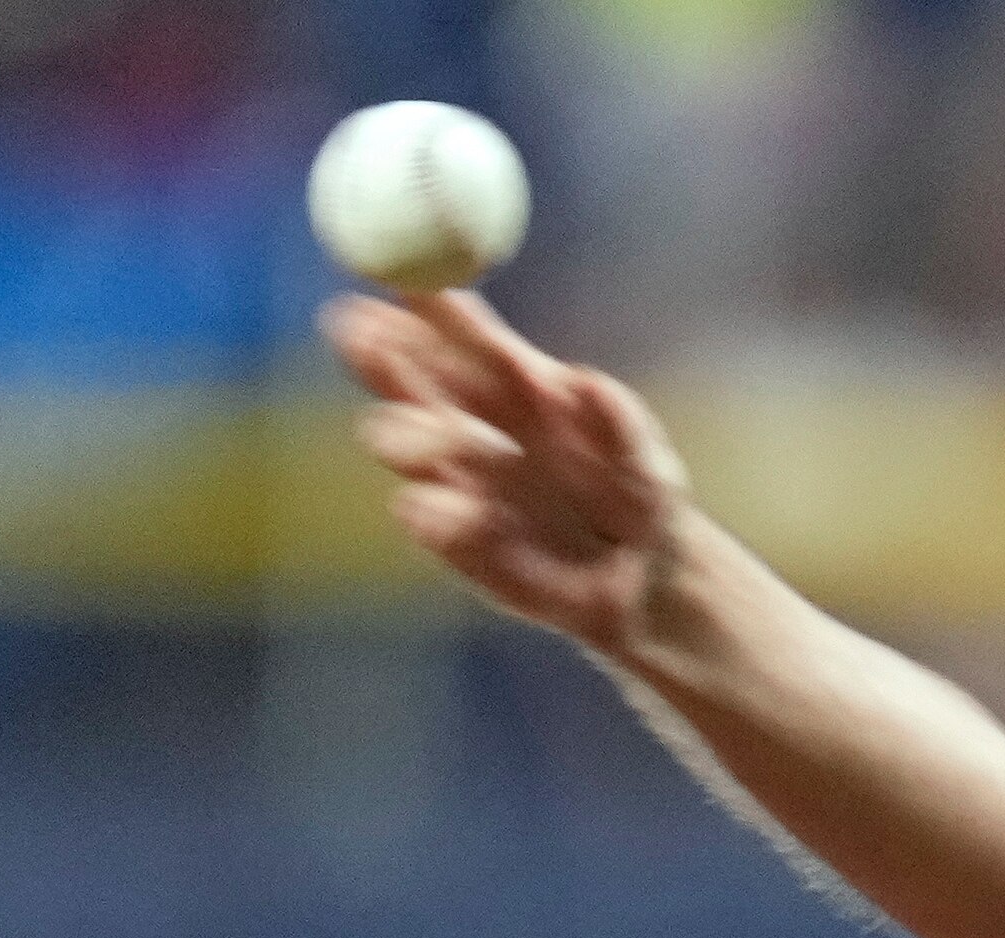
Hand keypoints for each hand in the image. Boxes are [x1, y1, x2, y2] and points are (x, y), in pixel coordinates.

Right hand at [325, 290, 689, 653]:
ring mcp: (462, 487)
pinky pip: (436, 528)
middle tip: (355, 331)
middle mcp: (478, 433)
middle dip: (381, 357)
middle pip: (413, 385)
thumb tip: (588, 383)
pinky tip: (438, 508)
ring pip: (410, 450)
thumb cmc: (644, 506)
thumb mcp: (645, 464)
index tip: (403, 280)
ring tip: (422, 436)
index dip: (431, 311)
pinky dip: (435, 516)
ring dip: (405, 435)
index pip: (466, 343)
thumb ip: (619, 427)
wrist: (649, 589)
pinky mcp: (463, 549)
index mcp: (521, 395)